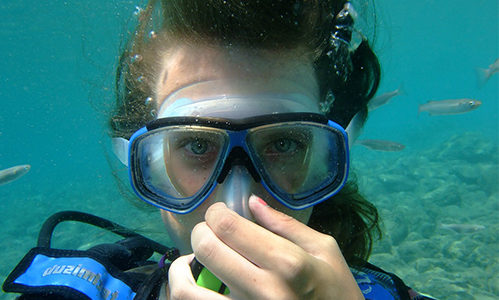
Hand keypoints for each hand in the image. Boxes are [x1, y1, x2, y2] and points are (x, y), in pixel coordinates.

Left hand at [167, 195, 363, 299]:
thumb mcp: (325, 252)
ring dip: (181, 271)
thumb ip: (286, 225)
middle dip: (200, 233)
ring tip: (192, 263)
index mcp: (287, 263)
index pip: (227, 226)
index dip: (215, 213)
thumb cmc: (338, 293)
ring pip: (186, 291)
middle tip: (208, 233)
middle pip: (206, 249)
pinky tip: (199, 285)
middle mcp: (263, 290)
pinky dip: (188, 293)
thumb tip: (253, 203)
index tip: (220, 214)